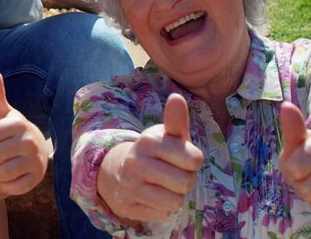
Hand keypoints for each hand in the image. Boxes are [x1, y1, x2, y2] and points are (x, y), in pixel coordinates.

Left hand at [0, 72, 47, 196]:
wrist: (27, 155)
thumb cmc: (8, 132)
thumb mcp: (0, 115)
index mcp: (19, 123)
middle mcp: (31, 141)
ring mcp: (36, 161)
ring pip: (1, 172)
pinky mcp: (37, 179)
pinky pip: (12, 186)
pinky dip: (5, 185)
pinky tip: (7, 177)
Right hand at [99, 93, 203, 221]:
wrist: (116, 171)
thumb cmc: (152, 153)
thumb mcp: (164, 136)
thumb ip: (176, 121)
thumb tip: (177, 97)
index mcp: (149, 141)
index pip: (194, 159)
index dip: (192, 161)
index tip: (181, 158)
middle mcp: (136, 161)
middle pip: (186, 183)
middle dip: (184, 180)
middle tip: (170, 174)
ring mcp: (129, 184)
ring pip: (175, 201)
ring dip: (174, 197)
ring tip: (162, 186)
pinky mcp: (126, 205)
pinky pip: (162, 214)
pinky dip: (162, 209)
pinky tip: (151, 197)